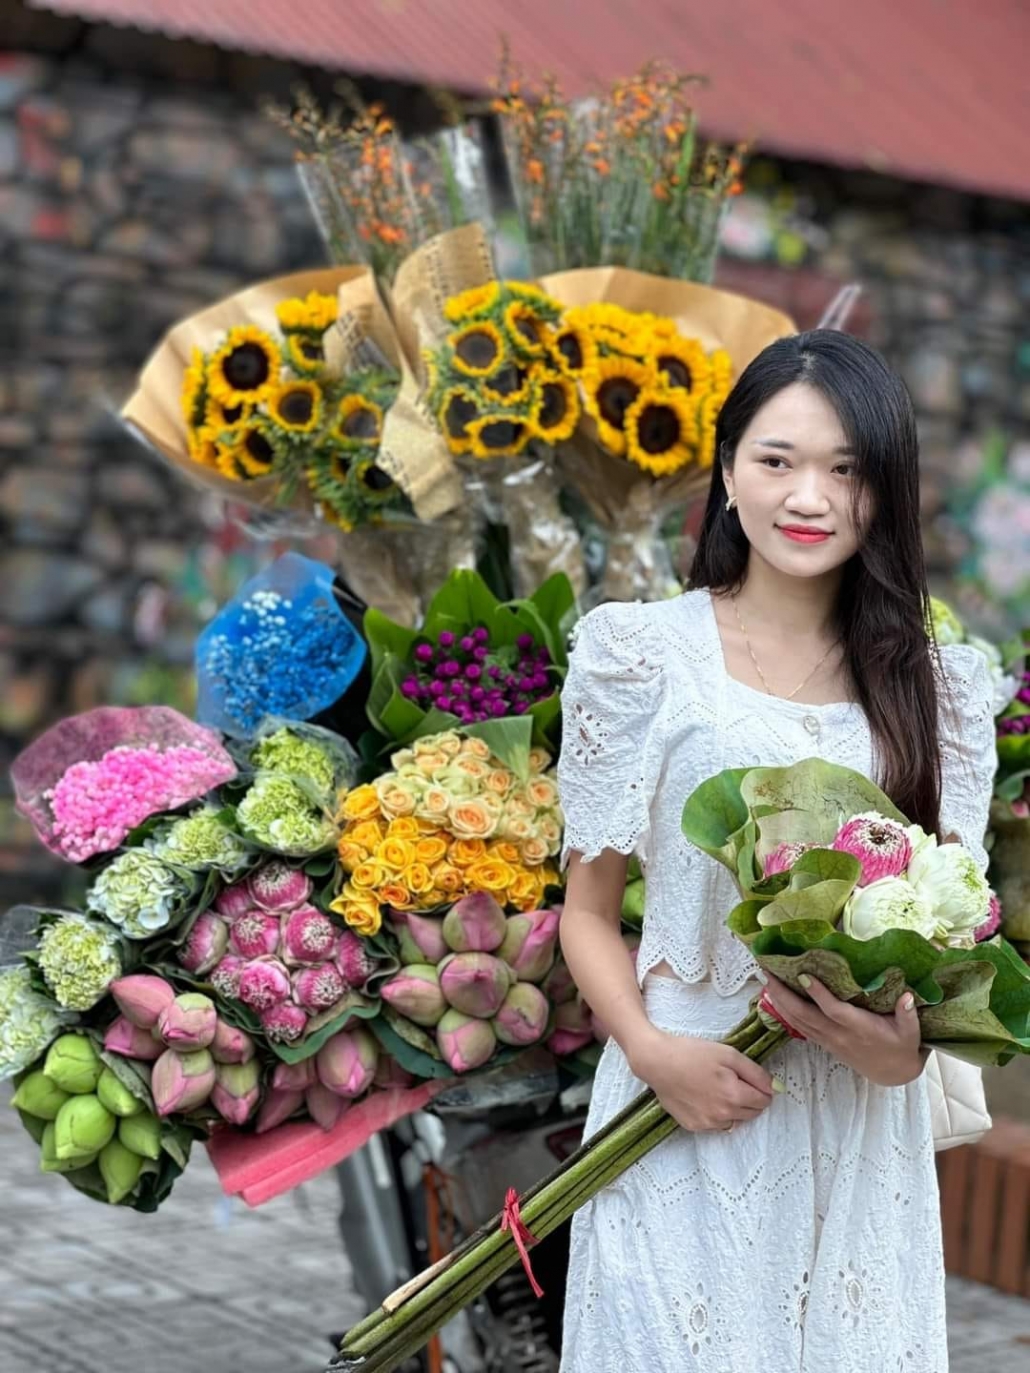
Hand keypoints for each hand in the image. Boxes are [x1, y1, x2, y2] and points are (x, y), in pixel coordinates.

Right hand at [629, 1029, 779, 1132]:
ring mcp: (707, 1124)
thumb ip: (756, 1073)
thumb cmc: (692, 1053)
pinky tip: (703, 1097)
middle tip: (732, 1079)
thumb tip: (776, 1088)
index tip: (749, 1077)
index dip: (761, 1087)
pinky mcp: (693, 1127)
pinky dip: (716, 1113)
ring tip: (716, 1087)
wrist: (657, 1062)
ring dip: (733, 1108)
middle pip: (752, 1113)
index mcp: (734, 1096)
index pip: (764, 1101)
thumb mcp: (728, 1054)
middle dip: (749, 1098)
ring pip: (734, 1120)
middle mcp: (723, 1116)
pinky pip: (716, 1124)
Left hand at [762, 974, 924, 1086]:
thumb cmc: (901, 1047)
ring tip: (765, 980)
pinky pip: (800, 1028)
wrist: (893, 1073)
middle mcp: (839, 1035)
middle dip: (784, 995)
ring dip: (779, 1002)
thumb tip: (906, 996)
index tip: (802, 975)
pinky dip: (785, 1013)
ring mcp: (829, 1040)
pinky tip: (775, 999)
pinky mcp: (824, 1043)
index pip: (834, 1010)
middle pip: (805, 1015)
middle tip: (768, 973)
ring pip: (798, 1021)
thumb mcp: (910, 1033)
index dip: (817, 994)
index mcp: (859, 1028)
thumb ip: (907, 1014)